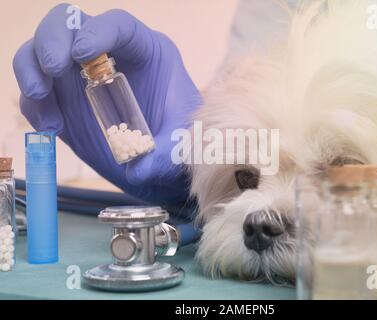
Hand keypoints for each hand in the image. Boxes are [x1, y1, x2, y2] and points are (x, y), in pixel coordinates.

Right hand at [13, 4, 200, 203]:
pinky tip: (52, 128)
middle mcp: (109, 56)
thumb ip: (166, 154)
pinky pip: (36, 94)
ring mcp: (80, 77)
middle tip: (52, 70)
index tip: (82, 54)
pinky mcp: (63, 102)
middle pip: (68, 24)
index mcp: (146, 52)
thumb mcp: (182, 144)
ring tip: (43, 101)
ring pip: (39, 52)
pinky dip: (33, 106)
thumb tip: (138, 170)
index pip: (119, 24)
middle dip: (52, 41)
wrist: (160, 164)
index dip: (98, 30)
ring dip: (30, 72)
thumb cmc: (178, 142)